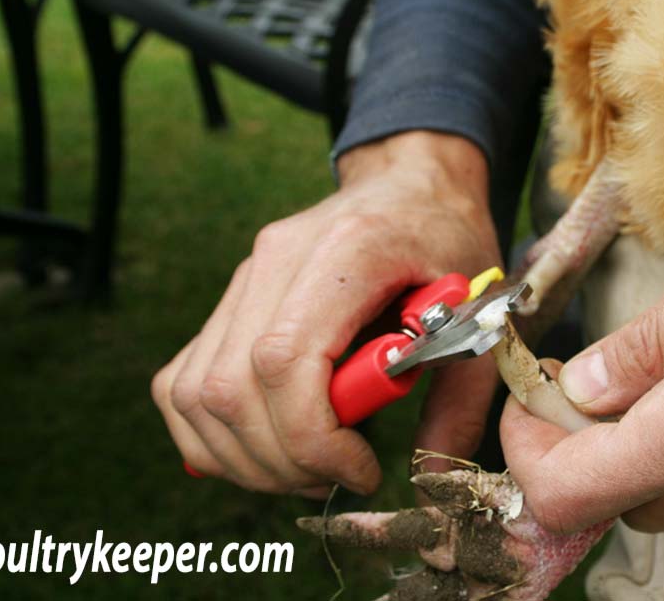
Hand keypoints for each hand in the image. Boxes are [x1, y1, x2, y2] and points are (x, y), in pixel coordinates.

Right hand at [152, 131, 501, 496]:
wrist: (411, 184)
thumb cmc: (448, 241)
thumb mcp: (480, 316)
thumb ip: (461, 399)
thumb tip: (429, 475)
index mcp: (348, 251)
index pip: (284, 359)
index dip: (311, 436)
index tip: (360, 467)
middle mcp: (277, 259)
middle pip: (231, 388)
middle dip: (280, 461)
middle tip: (334, 478)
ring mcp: (244, 276)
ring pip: (194, 392)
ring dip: (242, 457)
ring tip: (304, 469)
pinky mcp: (230, 296)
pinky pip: (184, 379)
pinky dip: (211, 431)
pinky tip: (267, 446)